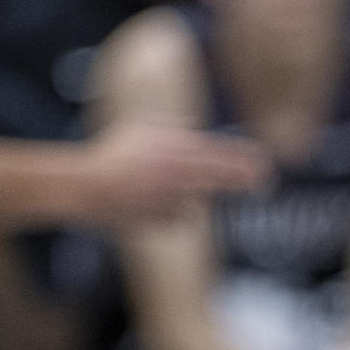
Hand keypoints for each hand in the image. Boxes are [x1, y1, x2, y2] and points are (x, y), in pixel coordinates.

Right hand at [68, 122, 268, 223]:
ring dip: (189, 198)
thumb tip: (194, 130)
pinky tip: (148, 205)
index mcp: (173, 148)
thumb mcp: (142, 132)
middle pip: (222, 178)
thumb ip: (172, 131)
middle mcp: (178, 173)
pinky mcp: (163, 219)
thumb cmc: (110, 153)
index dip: (244, 158)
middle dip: (245, 179)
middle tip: (263, 182)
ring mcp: (171, 198)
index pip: (219, 152)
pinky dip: (170, 214)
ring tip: (155, 190)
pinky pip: (178, 218)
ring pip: (198, 203)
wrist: (84, 185)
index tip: (264, 161)